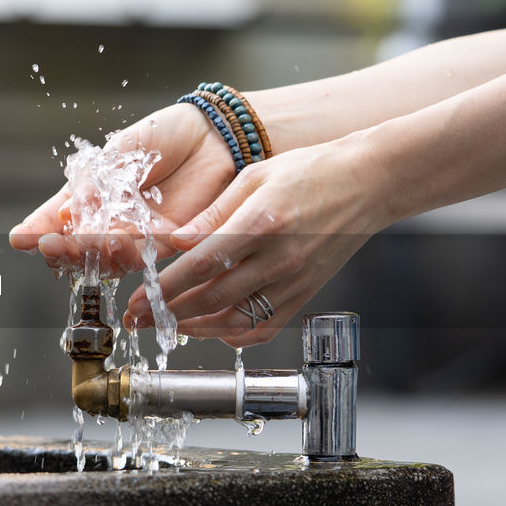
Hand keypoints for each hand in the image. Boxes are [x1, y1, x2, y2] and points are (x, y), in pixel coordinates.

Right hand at [8, 103, 235, 274]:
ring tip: (83, 243)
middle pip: (79, 248)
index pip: (57, 222)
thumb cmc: (162, 137)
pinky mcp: (169, 240)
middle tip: (48, 244)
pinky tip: (113, 242)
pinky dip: (126, 251)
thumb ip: (93, 180)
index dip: (37, 231)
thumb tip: (63, 212)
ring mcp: (138, 235)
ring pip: (109, 256)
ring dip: (93, 253)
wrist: (210, 134)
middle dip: (62, 249)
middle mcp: (110, 223)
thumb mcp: (118, 150)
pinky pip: (144, 252)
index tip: (20, 238)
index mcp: (91, 199)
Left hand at [125, 136, 388, 346]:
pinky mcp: (305, 295)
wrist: (369, 184)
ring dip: (196, 328)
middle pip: (212, 300)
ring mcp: (295, 282)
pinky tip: (209, 326)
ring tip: (167, 323)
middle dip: (168, 314)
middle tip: (138, 319)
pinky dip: (232, 334)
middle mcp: (280, 260)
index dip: (163, 289)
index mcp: (262, 223)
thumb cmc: (310, 172)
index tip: (136, 300)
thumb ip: (213, 214)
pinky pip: (263, 327)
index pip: (200, 266)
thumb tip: (174, 243)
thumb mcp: (254, 177)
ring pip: (236, 322)